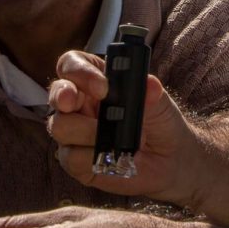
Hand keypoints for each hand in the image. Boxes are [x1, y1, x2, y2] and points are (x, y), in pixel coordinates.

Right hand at [46, 50, 197, 205]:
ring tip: (116, 140)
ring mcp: (74, 134)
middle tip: (75, 102)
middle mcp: (79, 104)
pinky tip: (112, 157)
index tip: (101, 87)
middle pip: (57, 93)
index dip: (80, 72)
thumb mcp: (161, 104)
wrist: (171, 161)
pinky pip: (70, 158)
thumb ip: (152, 92)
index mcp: (94, 80)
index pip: (72, 65)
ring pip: (59, 126)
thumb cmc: (161, 124)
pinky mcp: (76, 162)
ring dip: (86, 131)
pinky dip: (91, 157)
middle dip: (64, 96)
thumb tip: (149, 85)